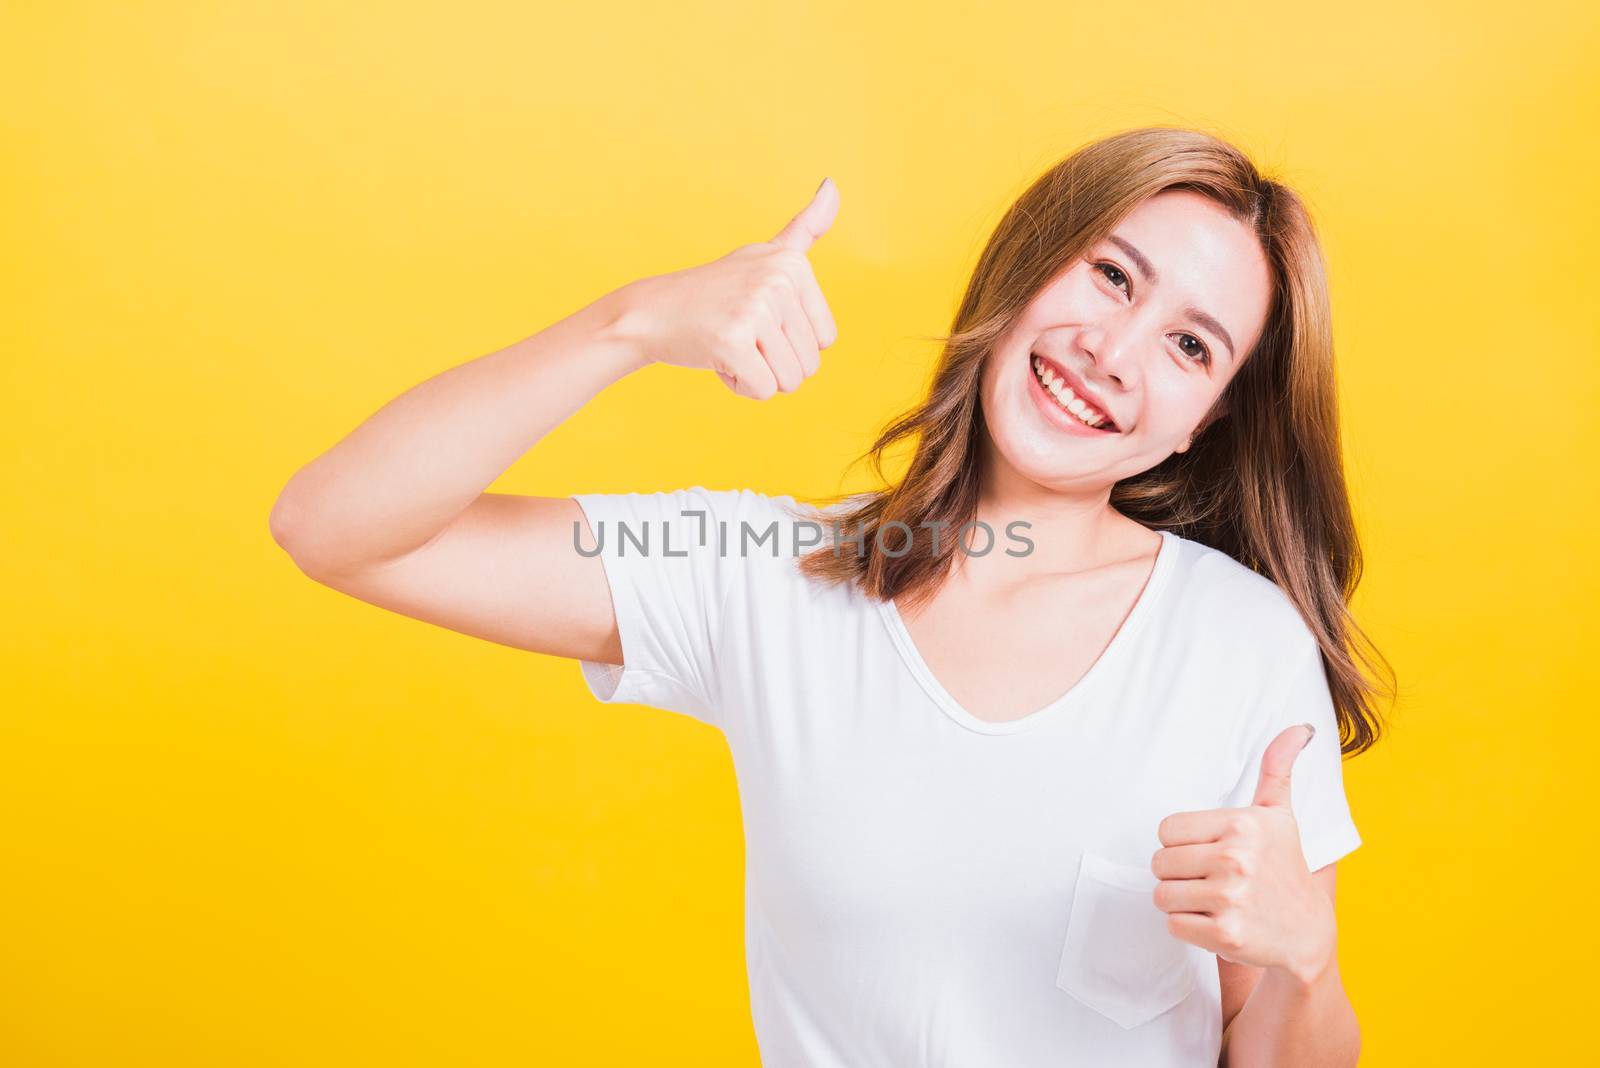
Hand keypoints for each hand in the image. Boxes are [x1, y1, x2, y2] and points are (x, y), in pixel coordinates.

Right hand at [607, 178, 840, 399]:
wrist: (650, 312)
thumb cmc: (713, 292)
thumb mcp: (764, 254)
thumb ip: (806, 228)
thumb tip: (834, 184)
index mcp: (793, 263)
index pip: (825, 340)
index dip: (790, 342)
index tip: (757, 318)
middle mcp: (778, 280)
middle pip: (809, 365)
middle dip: (773, 362)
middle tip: (738, 332)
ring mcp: (755, 308)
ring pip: (789, 381)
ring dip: (757, 375)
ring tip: (728, 343)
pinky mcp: (733, 340)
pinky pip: (763, 391)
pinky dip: (739, 385)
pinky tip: (717, 357)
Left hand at [1151, 724, 1335, 984]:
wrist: (1307, 934)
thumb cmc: (1284, 868)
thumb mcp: (1280, 816)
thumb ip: (1277, 769)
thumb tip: (1300, 728)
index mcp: (1243, 824)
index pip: (1166, 829)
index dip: (1181, 844)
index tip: (1210, 853)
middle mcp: (1236, 858)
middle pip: (1159, 863)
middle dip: (1178, 875)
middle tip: (1212, 881)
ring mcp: (1231, 898)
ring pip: (1162, 895)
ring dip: (1181, 902)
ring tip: (1214, 902)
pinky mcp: (1225, 935)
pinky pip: (1173, 925)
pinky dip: (1189, 929)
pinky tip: (1218, 923)